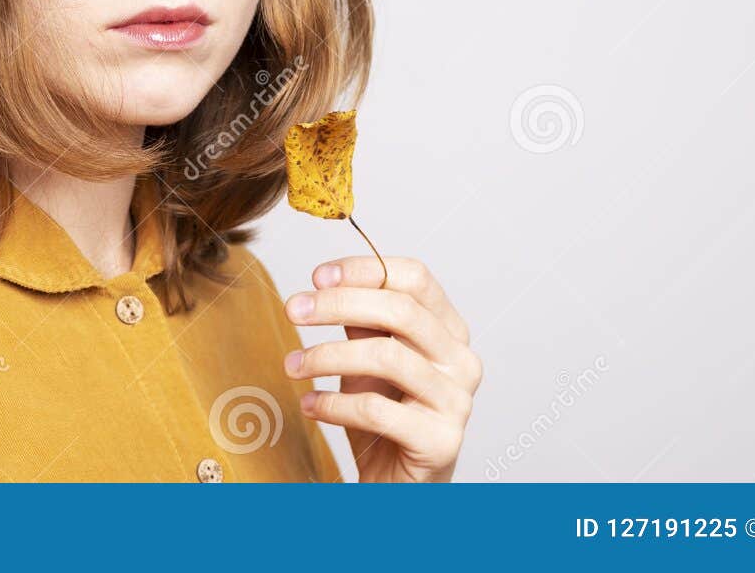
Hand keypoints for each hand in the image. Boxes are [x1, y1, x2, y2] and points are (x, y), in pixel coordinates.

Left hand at [283, 255, 481, 481]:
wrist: (398, 485)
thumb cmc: (383, 415)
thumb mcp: (367, 358)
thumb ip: (359, 320)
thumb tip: (325, 282)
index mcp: (449, 330)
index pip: (414, 278)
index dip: (364, 269)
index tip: (317, 276)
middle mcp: (462, 360)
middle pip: (401, 311)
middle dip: (338, 304)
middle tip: (293, 309)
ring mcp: (456, 401)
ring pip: (387, 357)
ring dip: (327, 355)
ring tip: (292, 365)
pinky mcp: (441, 441)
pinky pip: (377, 410)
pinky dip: (333, 404)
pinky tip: (309, 405)